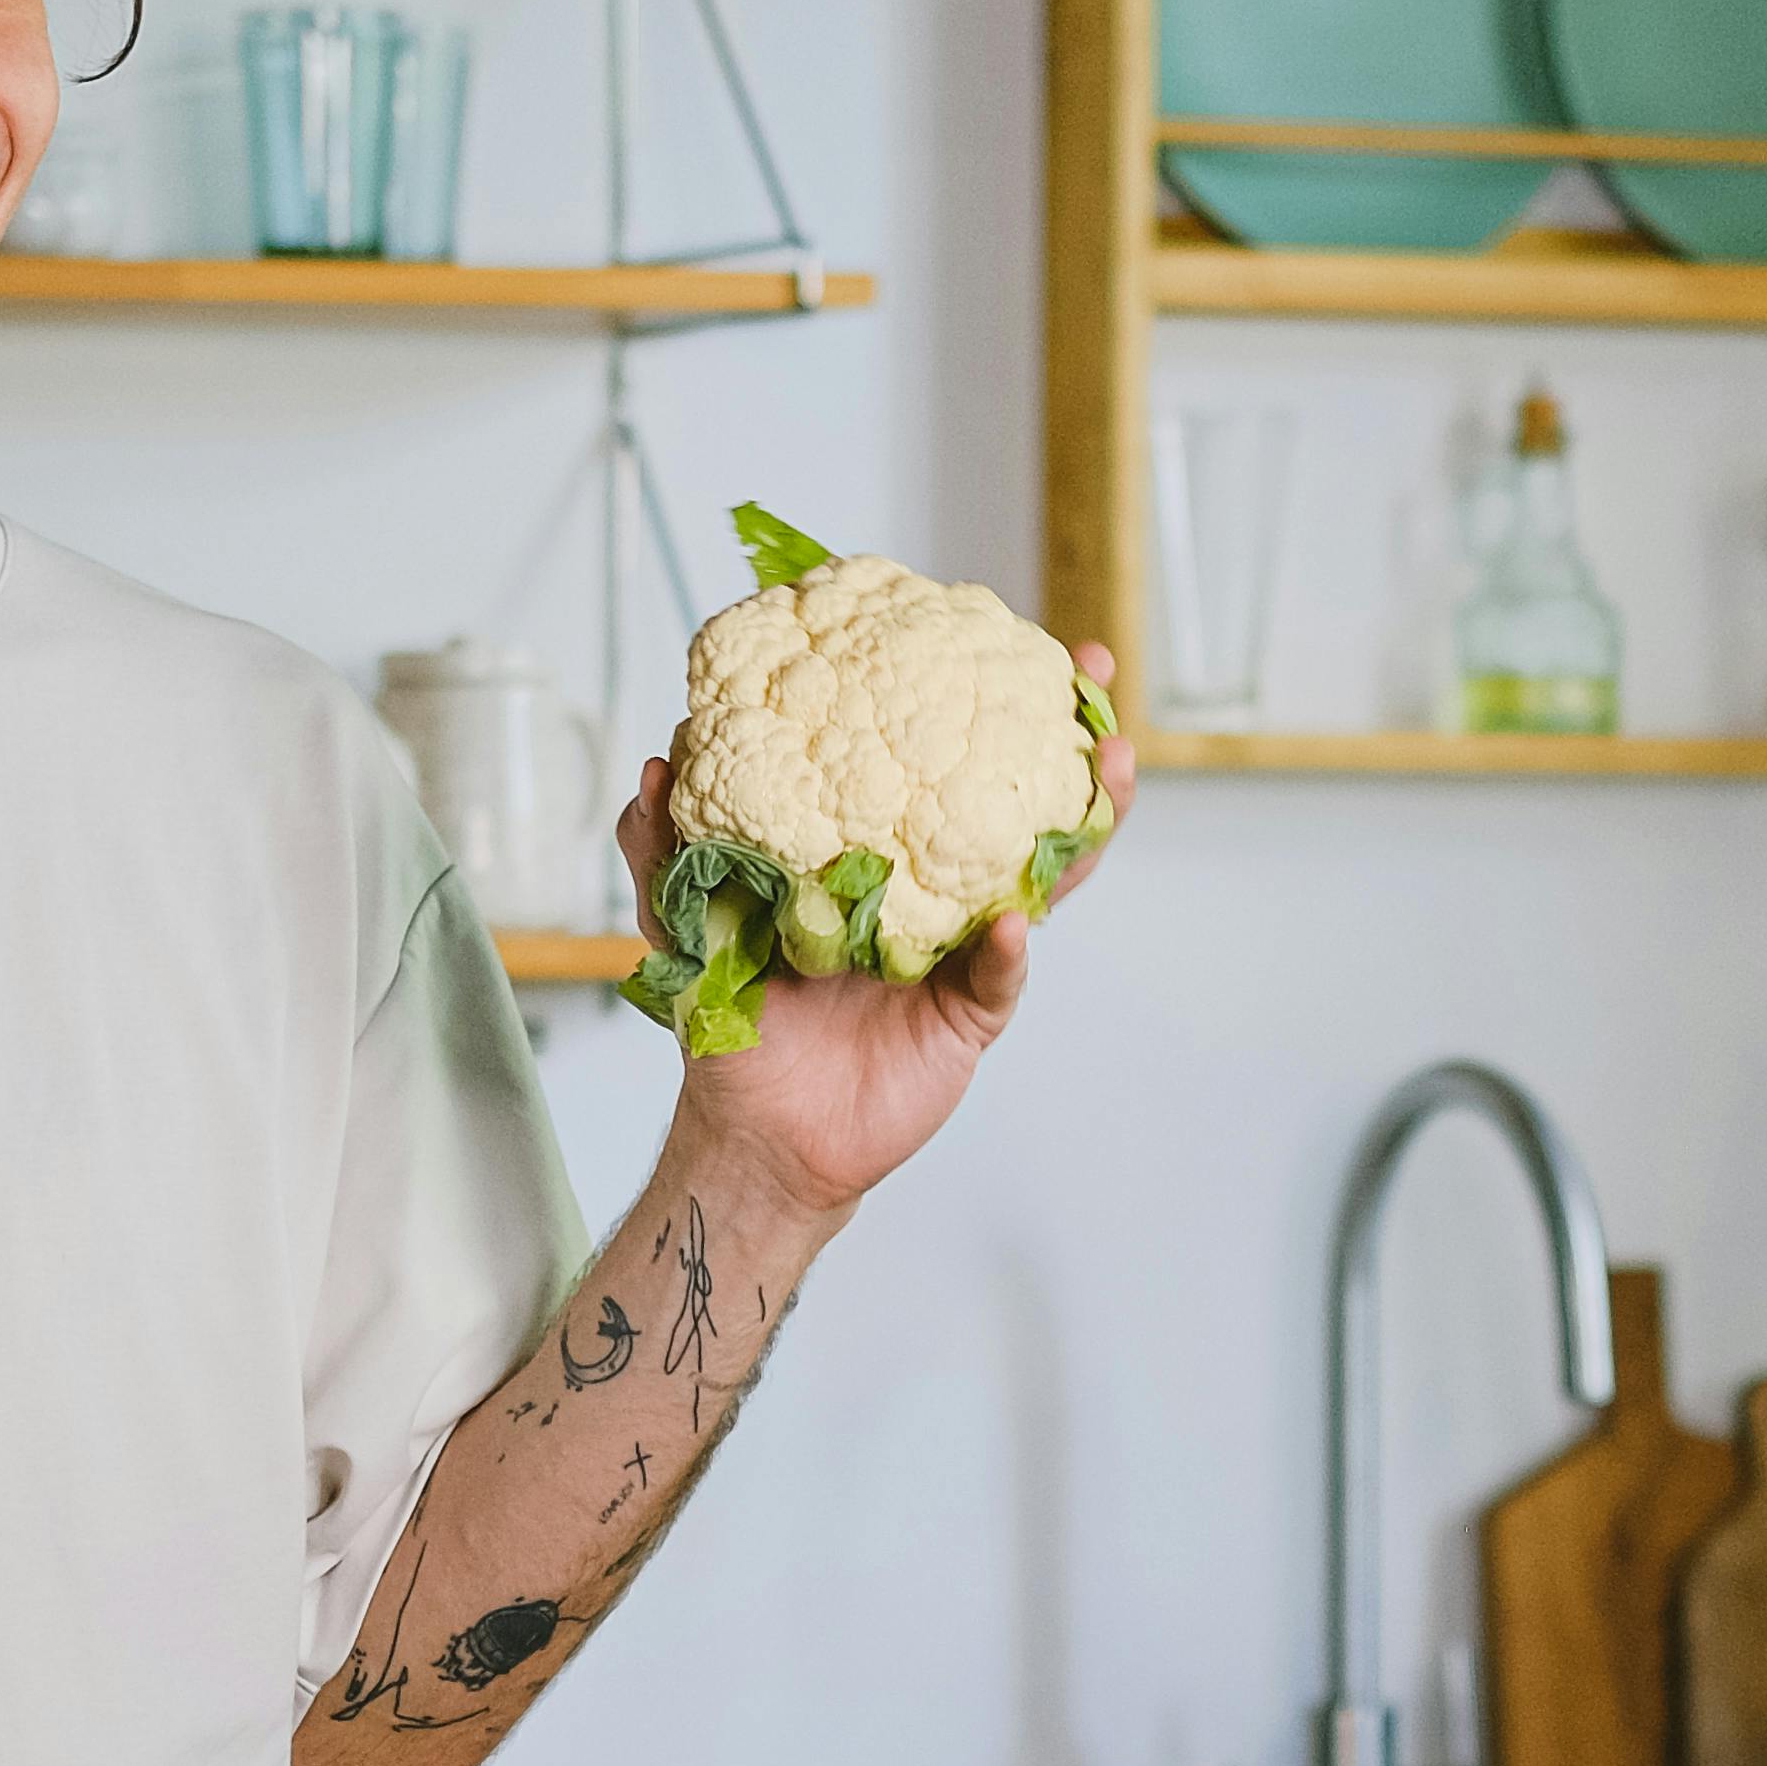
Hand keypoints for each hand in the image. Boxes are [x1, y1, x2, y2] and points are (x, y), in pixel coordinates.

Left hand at [623, 646, 1137, 1222]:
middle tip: (1089, 674)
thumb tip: (655, 768)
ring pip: (1041, 876)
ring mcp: (963, 948)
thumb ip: (664, 851)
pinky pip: (1001, 977)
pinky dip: (1009, 952)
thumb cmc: (734, 1023)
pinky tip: (1013, 926)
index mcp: (871, 853)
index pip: (926, 764)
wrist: (759, 1132)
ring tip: (1111, 769)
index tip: (990, 632)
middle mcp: (930, 888)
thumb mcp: (682, 924)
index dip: (963, 702)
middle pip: (1010, 799)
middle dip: (1060, 735)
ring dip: (1082, 824)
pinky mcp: (971, 1014)